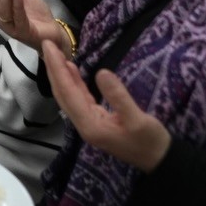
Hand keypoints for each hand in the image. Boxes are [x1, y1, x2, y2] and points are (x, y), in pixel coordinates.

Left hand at [44, 42, 171, 172]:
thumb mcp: (138, 119)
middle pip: (62, 93)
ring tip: (54, 53)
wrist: (159, 161)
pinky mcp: (96, 120)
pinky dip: (73, 82)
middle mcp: (83, 124)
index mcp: (90, 125)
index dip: (57, 68)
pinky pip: (78, 98)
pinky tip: (71, 70)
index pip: (67, 92)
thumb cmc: (150, 141)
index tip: (49, 46)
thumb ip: (118, 96)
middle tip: (46, 44)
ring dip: (60, 75)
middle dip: (53, 69)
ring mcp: (89, 123)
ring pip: (68, 96)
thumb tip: (101, 72)